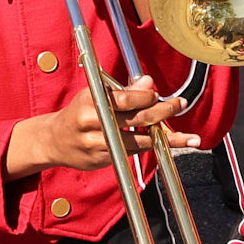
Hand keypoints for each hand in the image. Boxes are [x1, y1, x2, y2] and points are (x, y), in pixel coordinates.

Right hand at [2, 73, 195, 178]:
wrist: (54, 141)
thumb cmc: (79, 113)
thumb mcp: (95, 95)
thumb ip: (123, 91)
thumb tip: (148, 82)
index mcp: (91, 102)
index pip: (127, 98)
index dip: (148, 97)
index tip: (160, 94)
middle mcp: (94, 123)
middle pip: (137, 119)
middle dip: (163, 113)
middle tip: (180, 105)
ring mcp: (98, 145)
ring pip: (139, 141)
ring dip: (166, 139)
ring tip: (189, 138)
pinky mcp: (103, 160)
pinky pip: (132, 152)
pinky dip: (149, 147)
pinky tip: (165, 143)